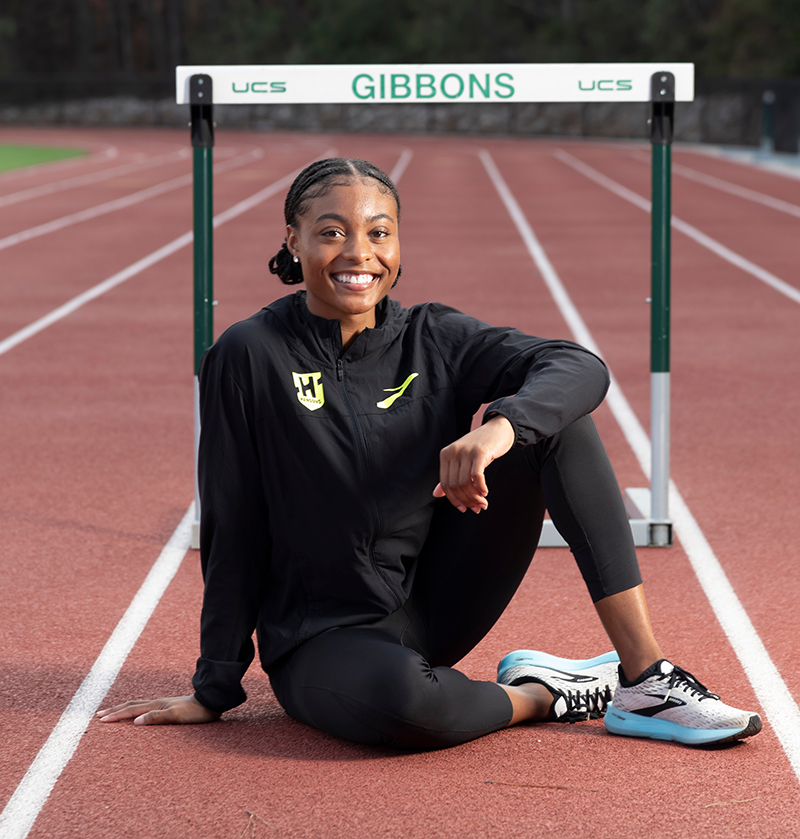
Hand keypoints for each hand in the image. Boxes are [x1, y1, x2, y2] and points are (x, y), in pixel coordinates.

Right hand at [96, 694, 221, 725]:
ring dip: (123, 708)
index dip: (115, 715)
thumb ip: (156, 717)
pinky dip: (134, 710)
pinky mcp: (167, 707)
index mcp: (156, 705)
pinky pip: (145, 707)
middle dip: (114, 710)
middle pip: (131, 705)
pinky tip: (136, 713)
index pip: (131, 710)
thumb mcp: (176, 716)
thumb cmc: (195, 713)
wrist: (211, 702)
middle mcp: (156, 703)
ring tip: (112, 711)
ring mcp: (161, 704)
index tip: (100, 720)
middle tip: (98, 714)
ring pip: (137, 704)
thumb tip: (135, 721)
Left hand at [433, 415, 514, 512]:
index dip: (454, 500)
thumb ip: (450, 476)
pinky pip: (476, 476)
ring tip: (482, 502)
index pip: (445, 484)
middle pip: (455, 485)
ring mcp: (466, 451)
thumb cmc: (480, 446)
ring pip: (466, 483)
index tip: (463, 508)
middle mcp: (453, 452)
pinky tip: (485, 492)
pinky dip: (481, 488)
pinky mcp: (479, 452)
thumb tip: (436, 494)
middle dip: (466, 501)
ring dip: (475, 497)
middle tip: (477, 508)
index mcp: (445, 454)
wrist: (498, 429)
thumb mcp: (462, 460)